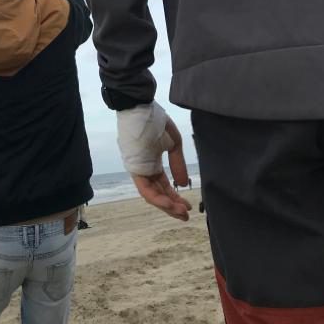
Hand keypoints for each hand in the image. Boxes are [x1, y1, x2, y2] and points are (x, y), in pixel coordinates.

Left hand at [117, 105, 190, 220]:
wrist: (141, 108)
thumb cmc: (156, 121)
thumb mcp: (173, 143)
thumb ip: (178, 164)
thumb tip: (182, 185)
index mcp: (153, 163)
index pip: (163, 185)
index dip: (175, 197)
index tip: (188, 206)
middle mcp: (145, 169)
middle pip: (158, 193)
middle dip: (172, 207)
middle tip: (185, 216)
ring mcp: (139, 169)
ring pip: (151, 195)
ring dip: (166, 206)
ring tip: (180, 213)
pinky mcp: (135, 169)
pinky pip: (145, 189)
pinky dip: (157, 198)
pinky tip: (170, 204)